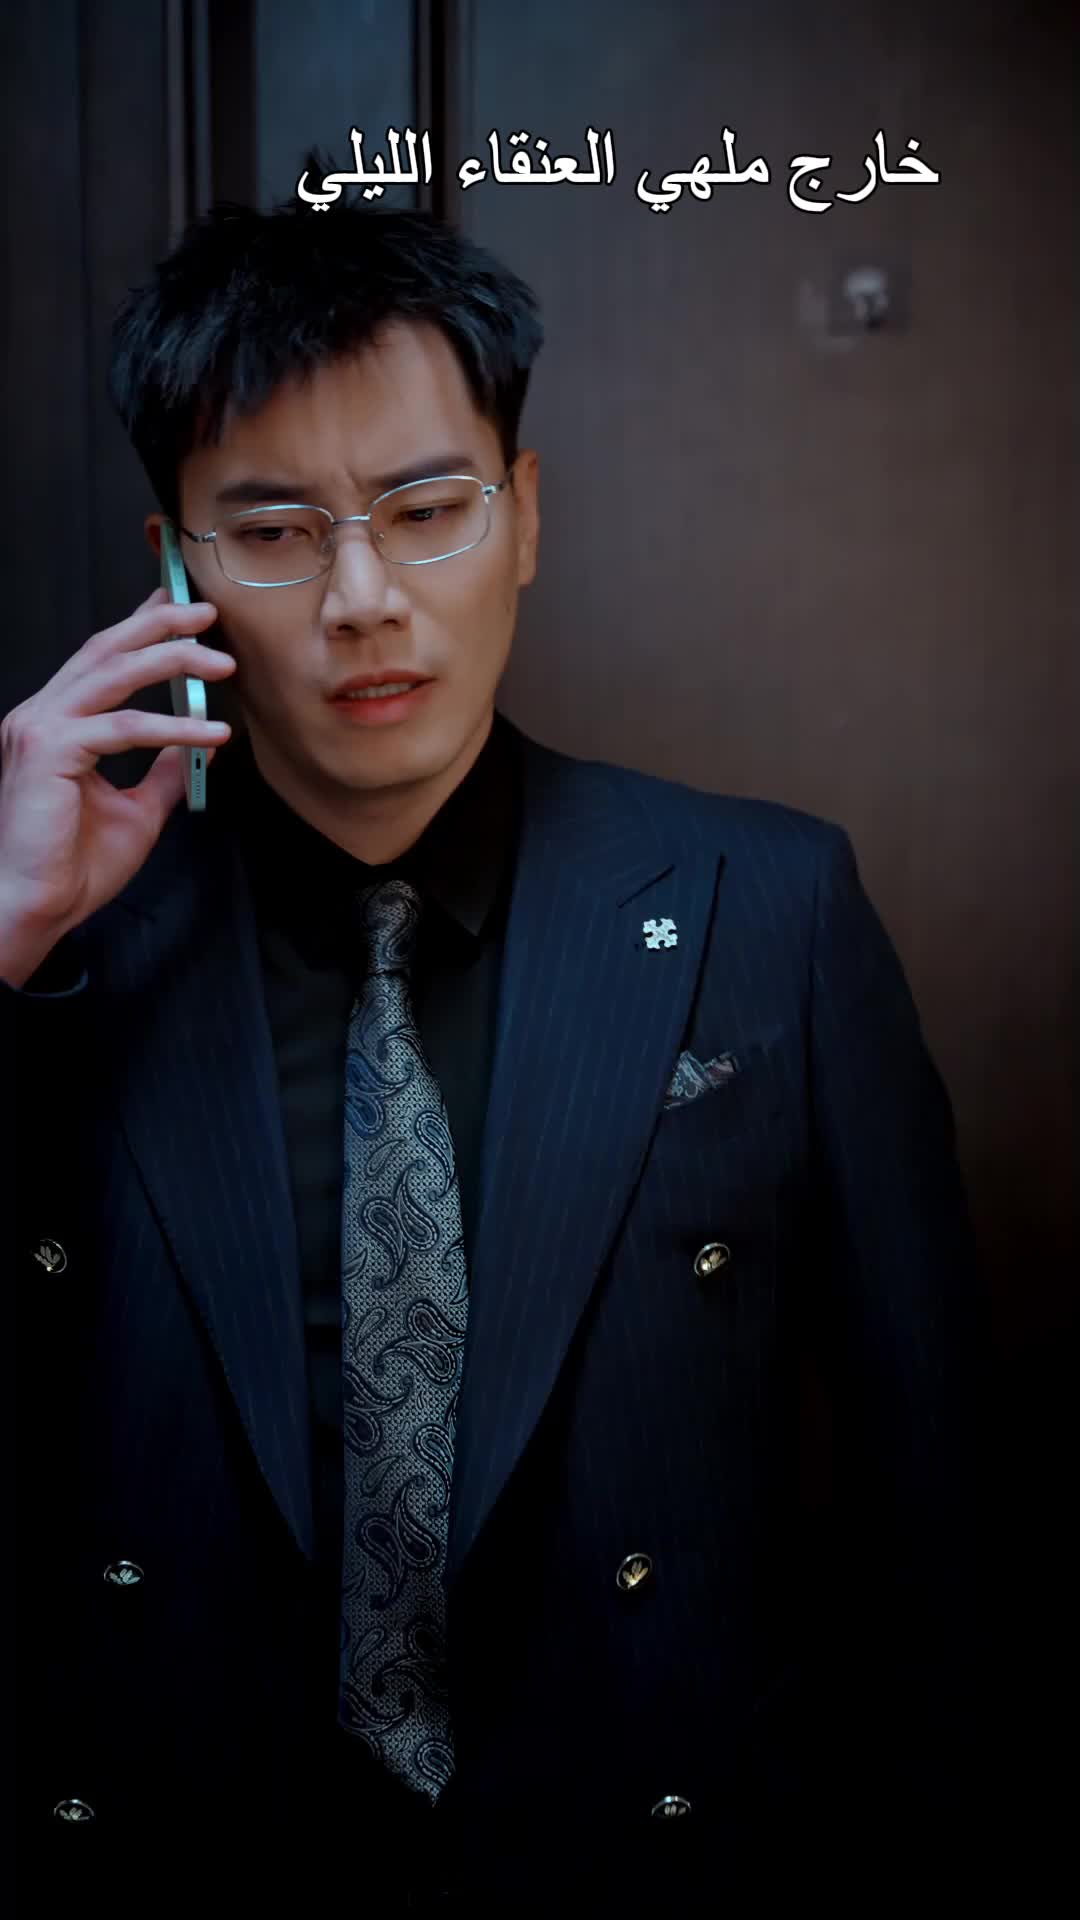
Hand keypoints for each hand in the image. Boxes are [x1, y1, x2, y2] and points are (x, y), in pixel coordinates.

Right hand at [0, 586, 236, 984]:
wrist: (37, 904)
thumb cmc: (74, 865)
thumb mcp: (137, 810)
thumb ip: (163, 775)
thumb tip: (199, 747)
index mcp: (56, 723)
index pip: (101, 659)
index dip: (140, 626)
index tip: (180, 604)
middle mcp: (43, 715)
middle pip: (106, 649)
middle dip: (160, 625)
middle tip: (207, 611)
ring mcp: (41, 728)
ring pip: (115, 674)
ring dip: (173, 660)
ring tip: (221, 662)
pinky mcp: (50, 751)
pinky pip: (125, 728)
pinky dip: (174, 727)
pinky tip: (212, 733)